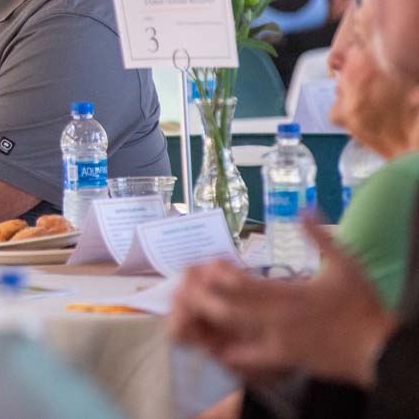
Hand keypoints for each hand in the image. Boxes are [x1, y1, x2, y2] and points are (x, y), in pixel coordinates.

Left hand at [170, 218, 396, 387]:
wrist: (379, 350)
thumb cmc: (362, 305)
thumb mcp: (345, 264)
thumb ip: (319, 236)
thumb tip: (303, 207)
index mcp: (289, 294)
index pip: (241, 283)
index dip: (218, 274)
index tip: (208, 266)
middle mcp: (278, 319)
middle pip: (228, 310)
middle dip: (203, 299)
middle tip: (189, 290)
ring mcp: (280, 343)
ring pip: (234, 336)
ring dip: (212, 325)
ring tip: (196, 314)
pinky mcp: (286, 361)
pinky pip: (250, 360)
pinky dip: (231, 352)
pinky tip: (220, 345)